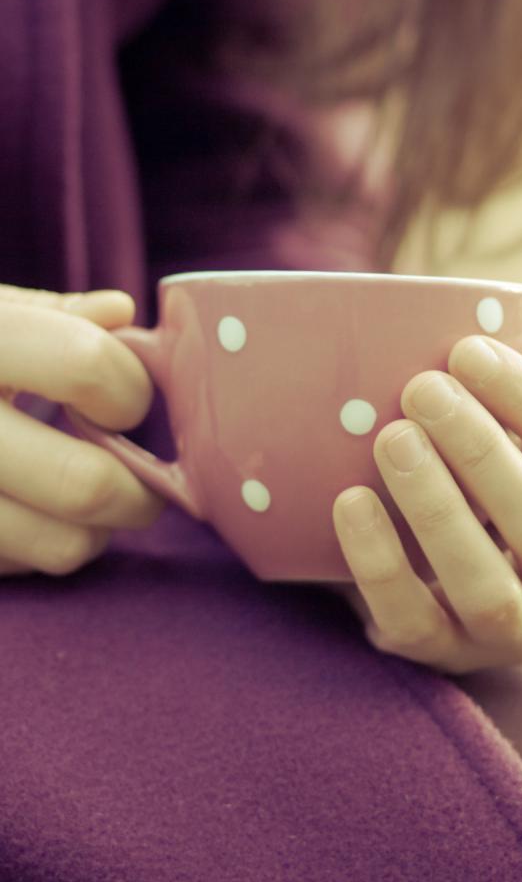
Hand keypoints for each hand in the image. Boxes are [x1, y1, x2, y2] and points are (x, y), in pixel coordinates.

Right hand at [0, 285, 163, 575]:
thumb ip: (48, 314)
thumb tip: (122, 314)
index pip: (85, 364)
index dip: (129, 386)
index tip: (125, 397)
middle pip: (85, 484)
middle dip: (139, 488)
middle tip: (140, 475)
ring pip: (62, 546)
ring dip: (96, 529)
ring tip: (84, 497)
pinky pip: (20, 566)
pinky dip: (40, 547)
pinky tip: (23, 510)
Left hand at [332, 333, 521, 673]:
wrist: (472, 562)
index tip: (471, 352)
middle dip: (483, 454)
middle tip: (424, 390)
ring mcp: (516, 634)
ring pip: (486, 588)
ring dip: (438, 508)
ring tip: (393, 439)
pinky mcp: (448, 653)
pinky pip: (413, 622)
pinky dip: (380, 563)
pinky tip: (351, 502)